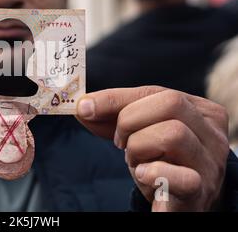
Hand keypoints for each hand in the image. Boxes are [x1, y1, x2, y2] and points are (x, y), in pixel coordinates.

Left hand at [76, 86, 228, 211]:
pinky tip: (143, 175)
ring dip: (139, 147)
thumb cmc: (160, 163)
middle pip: (170, 103)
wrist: (180, 204)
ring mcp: (210, 163)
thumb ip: (112, 117)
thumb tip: (82, 106)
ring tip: (136, 161)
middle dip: (130, 121)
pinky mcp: (200, 190)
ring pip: (173, 133)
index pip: (154, 91)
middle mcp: (212, 134)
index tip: (85, 107)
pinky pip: (180, 175)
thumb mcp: (137, 133)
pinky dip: (151, 173)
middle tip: (120, 143)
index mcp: (199, 111)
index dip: (115, 98)